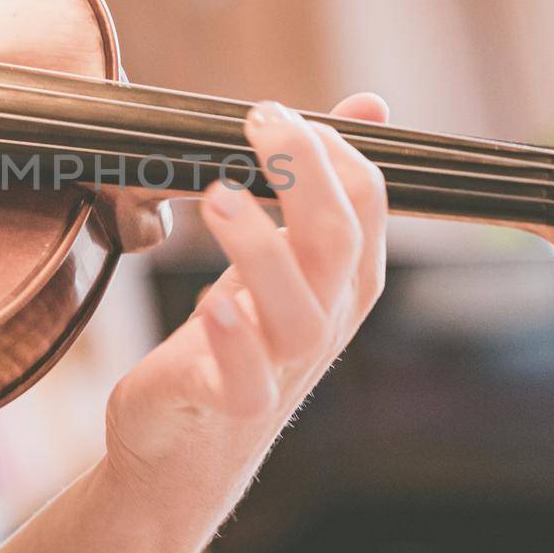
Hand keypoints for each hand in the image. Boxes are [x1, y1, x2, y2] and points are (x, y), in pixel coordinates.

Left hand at [102, 94, 389, 524]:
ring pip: (299, 308)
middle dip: (302, 174)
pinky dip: (234, 340)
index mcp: (343, 280)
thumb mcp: (278, 258)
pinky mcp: (229, 402)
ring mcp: (281, 365)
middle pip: (337, 242)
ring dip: (260, 246)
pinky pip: (245, 377)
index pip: (367, 201)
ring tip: (218, 195)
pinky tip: (211, 303)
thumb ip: (318, 184)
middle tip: (258, 123)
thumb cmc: (232, 343)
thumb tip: (370, 104)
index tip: (275, 114)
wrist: (183, 448)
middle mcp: (324, 320)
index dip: (329, 147)